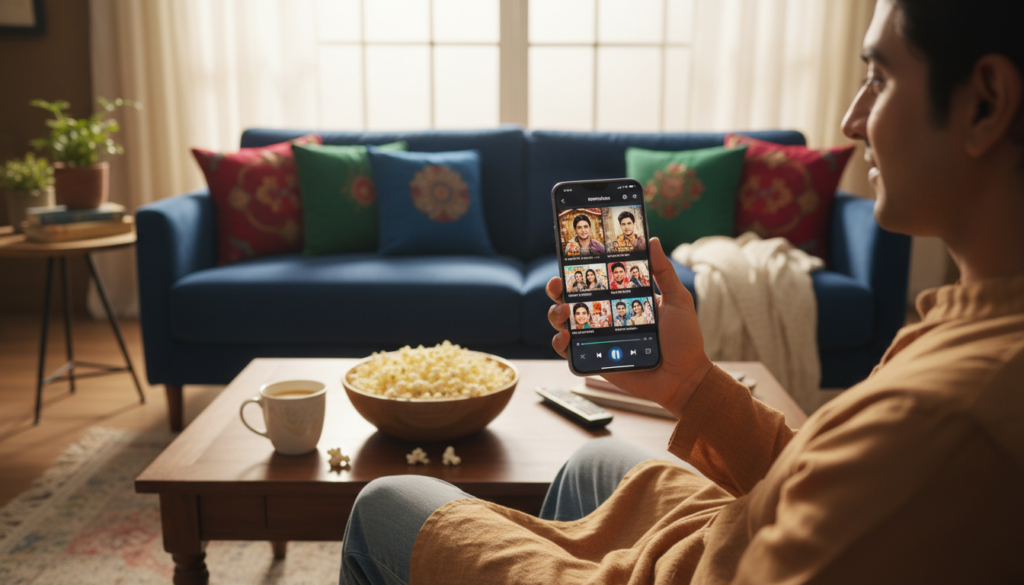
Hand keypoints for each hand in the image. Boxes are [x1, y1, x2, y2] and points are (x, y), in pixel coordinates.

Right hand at [546, 237, 711, 417]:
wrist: (684, 377)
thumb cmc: (684, 339)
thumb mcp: (677, 300)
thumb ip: (663, 272)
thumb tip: (651, 240)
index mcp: (621, 299)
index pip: (593, 281)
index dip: (576, 271)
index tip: (568, 261)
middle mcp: (604, 317)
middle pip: (570, 299)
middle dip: (556, 289)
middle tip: (558, 285)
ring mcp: (597, 339)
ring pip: (563, 323)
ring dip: (555, 314)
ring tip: (564, 313)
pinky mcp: (594, 360)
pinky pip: (568, 352)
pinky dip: (560, 344)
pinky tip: (565, 338)